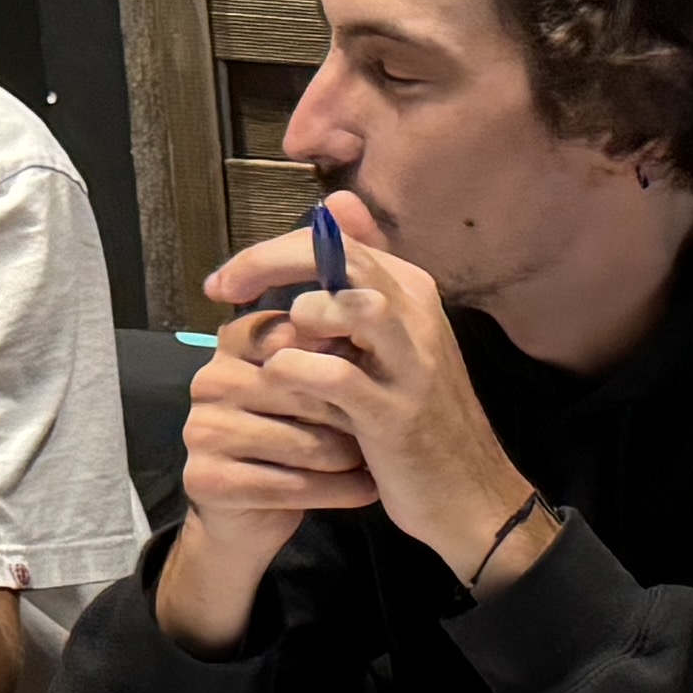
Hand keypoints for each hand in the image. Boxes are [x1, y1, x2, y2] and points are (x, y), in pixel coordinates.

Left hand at [200, 198, 540, 579]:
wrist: (468, 491)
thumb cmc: (417, 416)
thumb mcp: (391, 342)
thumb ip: (358, 280)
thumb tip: (336, 201)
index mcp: (413, 292)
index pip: (340, 239)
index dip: (275, 250)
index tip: (229, 279)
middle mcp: (418, 318)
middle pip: (342, 257)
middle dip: (271, 264)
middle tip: (224, 290)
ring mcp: (411, 366)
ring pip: (359, 307)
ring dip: (305, 314)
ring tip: (272, 339)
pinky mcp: (394, 415)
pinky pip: (338, 377)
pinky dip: (297, 371)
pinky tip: (277, 381)